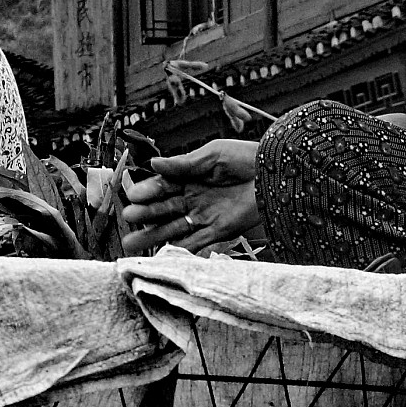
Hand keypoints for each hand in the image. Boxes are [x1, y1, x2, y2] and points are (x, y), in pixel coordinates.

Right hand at [120, 139, 261, 253]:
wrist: (277, 174)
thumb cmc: (248, 158)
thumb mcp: (213, 154)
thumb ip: (184, 163)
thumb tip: (154, 163)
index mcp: (190, 176)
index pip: (163, 185)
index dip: (149, 191)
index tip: (134, 196)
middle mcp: (194, 197)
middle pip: (164, 208)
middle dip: (145, 215)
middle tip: (128, 221)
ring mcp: (204, 215)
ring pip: (174, 227)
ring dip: (154, 235)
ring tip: (133, 244)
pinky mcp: (219, 230)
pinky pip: (195, 242)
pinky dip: (179, 248)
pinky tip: (163, 253)